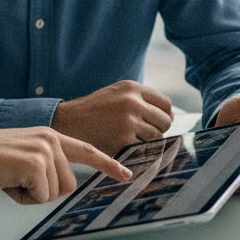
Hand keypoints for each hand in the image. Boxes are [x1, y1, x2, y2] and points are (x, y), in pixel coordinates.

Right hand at [0, 127, 131, 203]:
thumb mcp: (25, 154)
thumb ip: (46, 163)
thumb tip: (62, 185)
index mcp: (50, 135)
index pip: (86, 150)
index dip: (107, 163)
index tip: (127, 174)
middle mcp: (51, 139)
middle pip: (68, 185)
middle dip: (43, 192)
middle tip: (18, 180)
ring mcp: (44, 150)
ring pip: (54, 194)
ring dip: (31, 195)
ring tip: (11, 179)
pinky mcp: (35, 164)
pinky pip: (40, 198)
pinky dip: (22, 198)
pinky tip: (8, 183)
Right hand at [51, 80, 173, 155]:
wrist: (68, 122)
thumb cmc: (94, 110)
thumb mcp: (116, 93)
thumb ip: (141, 99)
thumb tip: (171, 115)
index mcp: (132, 88)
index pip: (166, 104)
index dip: (164, 115)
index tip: (157, 122)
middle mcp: (132, 102)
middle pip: (165, 121)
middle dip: (159, 130)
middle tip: (144, 134)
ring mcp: (128, 122)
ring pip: (156, 137)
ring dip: (148, 142)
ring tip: (131, 140)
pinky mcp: (123, 140)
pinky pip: (143, 148)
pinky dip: (138, 151)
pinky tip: (125, 146)